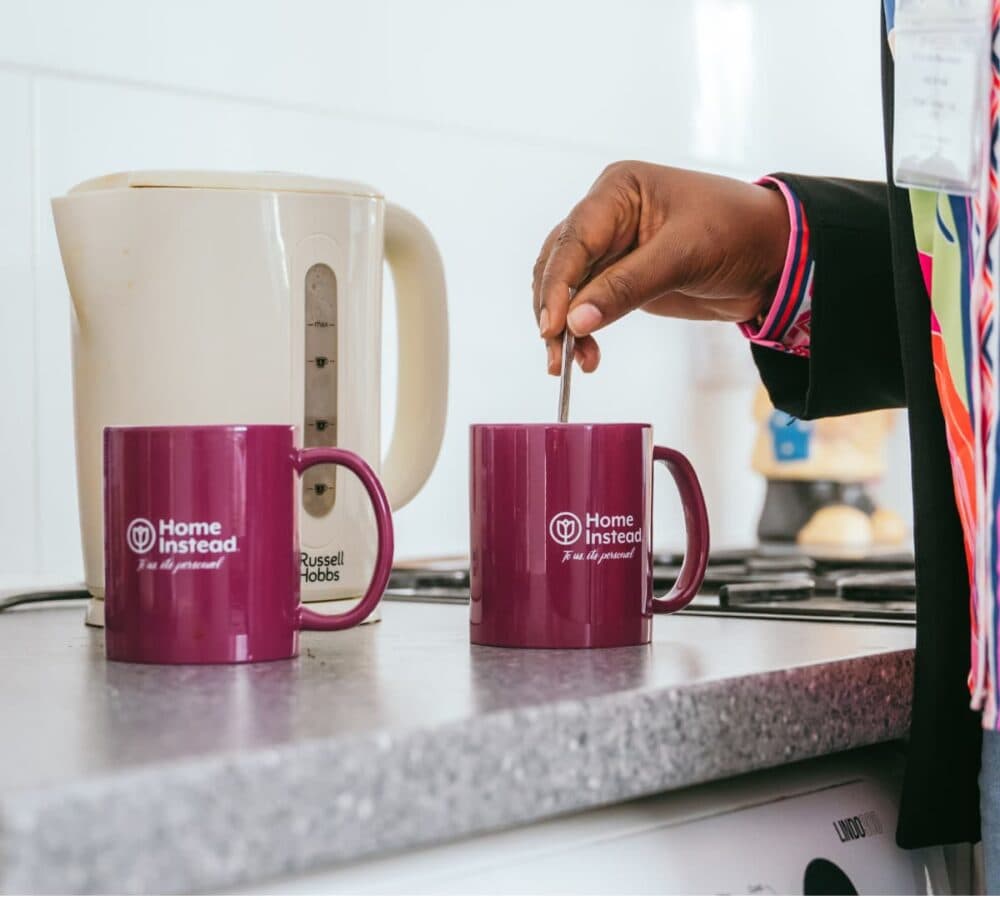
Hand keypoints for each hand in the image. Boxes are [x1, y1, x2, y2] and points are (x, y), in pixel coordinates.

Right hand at [532, 161, 790, 373]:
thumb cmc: (737, 233)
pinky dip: (582, 331)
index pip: (574, 239)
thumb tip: (576, 322)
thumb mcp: (683, 256)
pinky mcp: (619, 277)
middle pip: (559, 265)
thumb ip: (626, 288)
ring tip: (570, 363)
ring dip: (564, 327)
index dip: (558, 285)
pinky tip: (587, 355)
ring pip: (567, 289)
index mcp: (618, 190)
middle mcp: (606, 215)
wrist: (774, 257)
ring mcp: (610, 248)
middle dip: (555, 310)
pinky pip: (587, 305)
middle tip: (557, 353)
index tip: (554, 326)